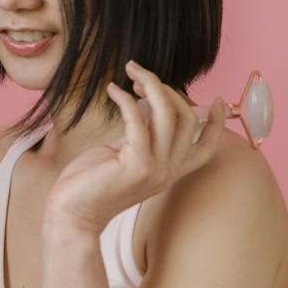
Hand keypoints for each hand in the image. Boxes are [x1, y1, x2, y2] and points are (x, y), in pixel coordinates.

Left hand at [44, 61, 226, 234]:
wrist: (71, 216)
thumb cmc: (91, 185)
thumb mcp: (125, 157)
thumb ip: (142, 137)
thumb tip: (145, 107)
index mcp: (170, 172)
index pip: (206, 147)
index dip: (216, 123)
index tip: (216, 99)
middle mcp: (168, 171)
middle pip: (186, 119)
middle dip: (167, 89)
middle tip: (140, 75)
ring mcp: (154, 169)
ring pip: (167, 114)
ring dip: (149, 84)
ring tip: (130, 71)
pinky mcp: (135, 164)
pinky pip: (137, 119)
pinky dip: (126, 99)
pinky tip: (113, 90)